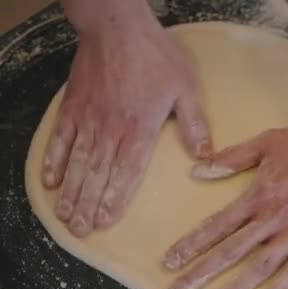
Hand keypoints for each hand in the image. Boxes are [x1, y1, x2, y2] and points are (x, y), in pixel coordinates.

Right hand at [43, 21, 211, 236]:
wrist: (118, 26)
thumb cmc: (155, 56)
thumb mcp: (185, 88)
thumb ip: (194, 124)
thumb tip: (206, 156)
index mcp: (140, 129)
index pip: (127, 173)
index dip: (115, 199)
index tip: (106, 221)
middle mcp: (111, 130)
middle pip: (98, 175)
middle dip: (89, 205)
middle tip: (81, 231)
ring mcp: (88, 119)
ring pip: (77, 163)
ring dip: (71, 192)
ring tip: (65, 217)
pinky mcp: (73, 107)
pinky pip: (60, 139)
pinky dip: (53, 161)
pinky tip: (50, 182)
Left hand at [163, 122, 287, 288]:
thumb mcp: (267, 143)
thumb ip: (232, 158)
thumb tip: (197, 171)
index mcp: (257, 196)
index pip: (216, 225)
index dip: (191, 244)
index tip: (170, 261)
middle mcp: (272, 219)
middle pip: (230, 251)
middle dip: (200, 273)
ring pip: (258, 267)